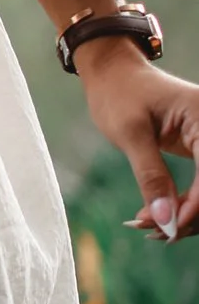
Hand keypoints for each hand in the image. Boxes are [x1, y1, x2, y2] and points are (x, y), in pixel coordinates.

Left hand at [79, 39, 198, 238]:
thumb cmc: (119, 93)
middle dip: (190, 215)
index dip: (195, 207)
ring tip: (147, 226)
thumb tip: (165, 220)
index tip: (166, 228)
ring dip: (186, 215)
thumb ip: (151, 175)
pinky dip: (183, 205)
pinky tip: (155, 215)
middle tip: (153, 231)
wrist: (113, 72)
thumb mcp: (130, 133)